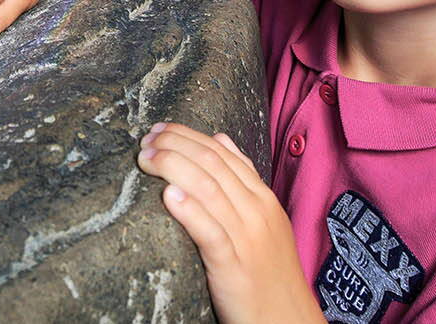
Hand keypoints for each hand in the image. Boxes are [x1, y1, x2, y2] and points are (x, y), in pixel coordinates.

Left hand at [137, 123, 321, 323]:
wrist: (289, 319)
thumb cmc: (270, 270)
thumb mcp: (264, 218)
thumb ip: (243, 179)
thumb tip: (220, 139)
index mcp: (263, 198)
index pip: (222, 153)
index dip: (187, 137)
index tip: (159, 130)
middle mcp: (256, 212)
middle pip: (212, 165)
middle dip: (175, 146)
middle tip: (146, 141)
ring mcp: (247, 239)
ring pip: (209, 190)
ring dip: (173, 168)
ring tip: (147, 159)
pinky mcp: (234, 268)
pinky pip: (211, 233)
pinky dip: (190, 211)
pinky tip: (169, 197)